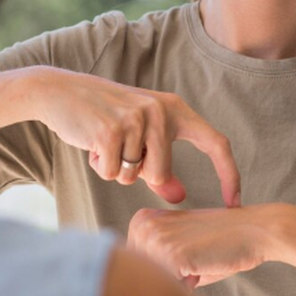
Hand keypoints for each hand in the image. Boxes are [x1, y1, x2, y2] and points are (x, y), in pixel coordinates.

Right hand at [30, 68, 240, 206]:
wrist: (61, 92)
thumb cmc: (104, 119)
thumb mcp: (139, 138)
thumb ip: (160, 165)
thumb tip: (179, 196)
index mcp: (175, 109)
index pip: (217, 143)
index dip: (229, 174)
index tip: (235, 203)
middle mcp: (160, 110)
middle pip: (161, 173)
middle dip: (137, 174)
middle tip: (119, 149)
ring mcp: (136, 119)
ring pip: (133, 175)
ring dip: (115, 169)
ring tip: (104, 142)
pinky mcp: (111, 131)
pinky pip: (111, 173)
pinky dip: (100, 166)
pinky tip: (91, 143)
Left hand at [127, 207, 270, 287]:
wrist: (254, 231)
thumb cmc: (220, 246)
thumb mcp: (177, 250)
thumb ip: (153, 265)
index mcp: (141, 221)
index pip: (135, 271)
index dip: (165, 273)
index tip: (186, 254)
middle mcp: (142, 226)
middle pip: (143, 280)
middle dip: (170, 280)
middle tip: (194, 259)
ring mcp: (155, 239)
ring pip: (156, 286)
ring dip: (179, 284)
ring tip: (198, 262)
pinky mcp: (171, 254)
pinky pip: (171, 290)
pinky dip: (188, 288)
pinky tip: (202, 265)